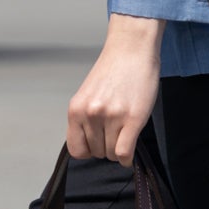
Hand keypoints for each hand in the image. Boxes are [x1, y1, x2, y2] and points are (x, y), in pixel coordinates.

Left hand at [68, 14, 163, 163]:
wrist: (131, 49)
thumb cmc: (112, 72)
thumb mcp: (88, 96)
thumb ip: (85, 119)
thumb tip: (89, 146)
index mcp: (75, 110)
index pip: (76, 150)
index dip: (88, 151)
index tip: (97, 144)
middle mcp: (90, 114)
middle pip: (96, 153)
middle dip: (106, 147)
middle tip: (115, 133)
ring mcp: (111, 117)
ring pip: (111, 154)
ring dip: (119, 150)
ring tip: (124, 133)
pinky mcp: (132, 118)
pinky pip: (124, 152)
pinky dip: (127, 158)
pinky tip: (130, 152)